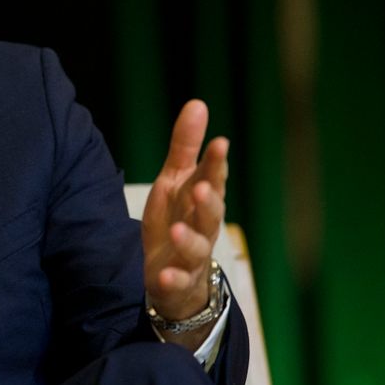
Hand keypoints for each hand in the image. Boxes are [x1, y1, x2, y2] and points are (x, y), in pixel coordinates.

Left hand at [142, 99, 227, 341]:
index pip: (212, 179)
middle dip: (208, 201)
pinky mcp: (177, 279)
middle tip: (200, 187)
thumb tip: (198, 103)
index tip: (219, 143)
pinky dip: (173, 279)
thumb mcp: (175, 180)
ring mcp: (191, 255)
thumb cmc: (178, 217)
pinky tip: (165, 275)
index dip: (216, 164)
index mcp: (202, 199)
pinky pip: (178, 281)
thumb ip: (185, 146)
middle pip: (211, 214)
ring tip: (178, 230)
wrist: (172, 271)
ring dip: (189, 240)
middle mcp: (203, 226)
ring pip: (197, 249)